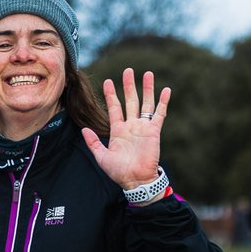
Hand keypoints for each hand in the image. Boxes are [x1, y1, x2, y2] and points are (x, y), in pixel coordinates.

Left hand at [80, 68, 170, 189]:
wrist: (136, 180)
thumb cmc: (119, 171)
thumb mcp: (102, 157)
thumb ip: (93, 142)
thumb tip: (84, 129)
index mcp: (118, 130)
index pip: (114, 108)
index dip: (111, 95)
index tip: (108, 81)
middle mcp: (131, 126)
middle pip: (130, 101)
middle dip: (128, 86)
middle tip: (127, 71)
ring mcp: (143, 127)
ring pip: (145, 103)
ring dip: (146, 89)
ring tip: (147, 73)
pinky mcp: (154, 131)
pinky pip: (159, 114)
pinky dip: (163, 102)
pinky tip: (166, 90)